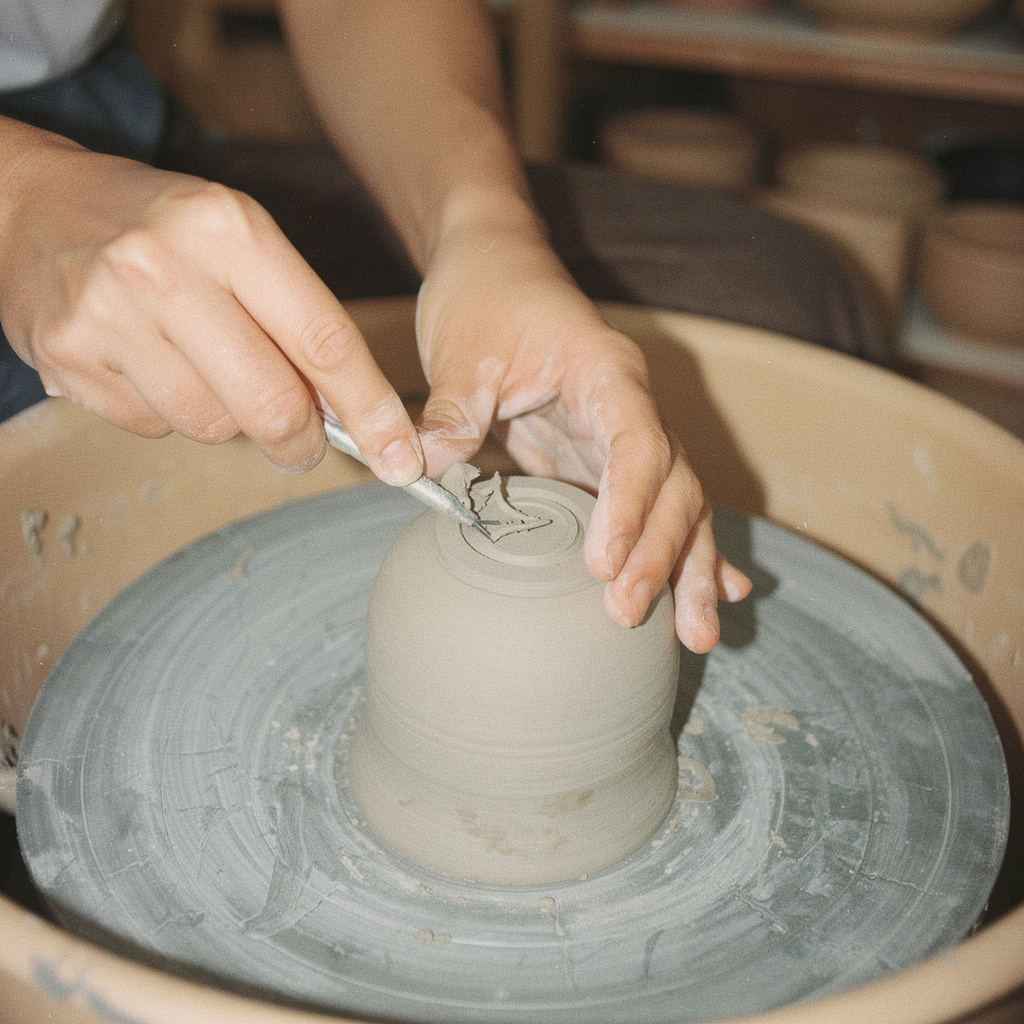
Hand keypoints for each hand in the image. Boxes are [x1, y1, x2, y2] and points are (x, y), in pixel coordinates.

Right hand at [0, 123, 423, 482]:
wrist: (29, 206)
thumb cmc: (156, 226)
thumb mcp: (238, 238)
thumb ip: (295, 317)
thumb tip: (349, 412)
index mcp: (228, 229)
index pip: (324, 340)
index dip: (371, 411)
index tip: (400, 456)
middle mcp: (166, 270)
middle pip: (273, 403)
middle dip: (302, 441)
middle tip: (305, 443)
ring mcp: (110, 318)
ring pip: (214, 427)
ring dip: (229, 421)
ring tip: (207, 372)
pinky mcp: (69, 361)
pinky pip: (155, 429)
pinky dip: (171, 416)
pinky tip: (153, 368)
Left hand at [414, 223, 751, 653]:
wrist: (495, 262)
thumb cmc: (485, 293)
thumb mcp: (463, 347)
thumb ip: (453, 407)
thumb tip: (422, 466)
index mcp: (606, 373)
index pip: (637, 443)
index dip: (630, 505)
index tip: (606, 561)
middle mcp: (628, 407)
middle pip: (673, 484)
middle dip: (660, 553)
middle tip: (627, 614)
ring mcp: (619, 435)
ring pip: (675, 504)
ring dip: (687, 567)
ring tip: (696, 636)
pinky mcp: (599, 457)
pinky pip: (649, 506)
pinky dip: (677, 548)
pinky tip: (712, 591)